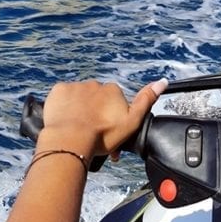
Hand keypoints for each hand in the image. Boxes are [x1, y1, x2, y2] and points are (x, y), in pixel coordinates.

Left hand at [39, 78, 168, 158]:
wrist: (70, 140)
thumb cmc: (102, 136)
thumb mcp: (131, 121)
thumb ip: (146, 100)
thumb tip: (162, 81)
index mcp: (112, 90)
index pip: (114, 102)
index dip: (112, 119)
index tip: (108, 134)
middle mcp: (94, 84)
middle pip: (96, 100)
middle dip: (95, 114)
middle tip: (92, 136)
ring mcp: (75, 87)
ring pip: (79, 99)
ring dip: (79, 111)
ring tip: (77, 131)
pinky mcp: (58, 91)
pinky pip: (62, 97)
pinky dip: (64, 107)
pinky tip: (65, 120)